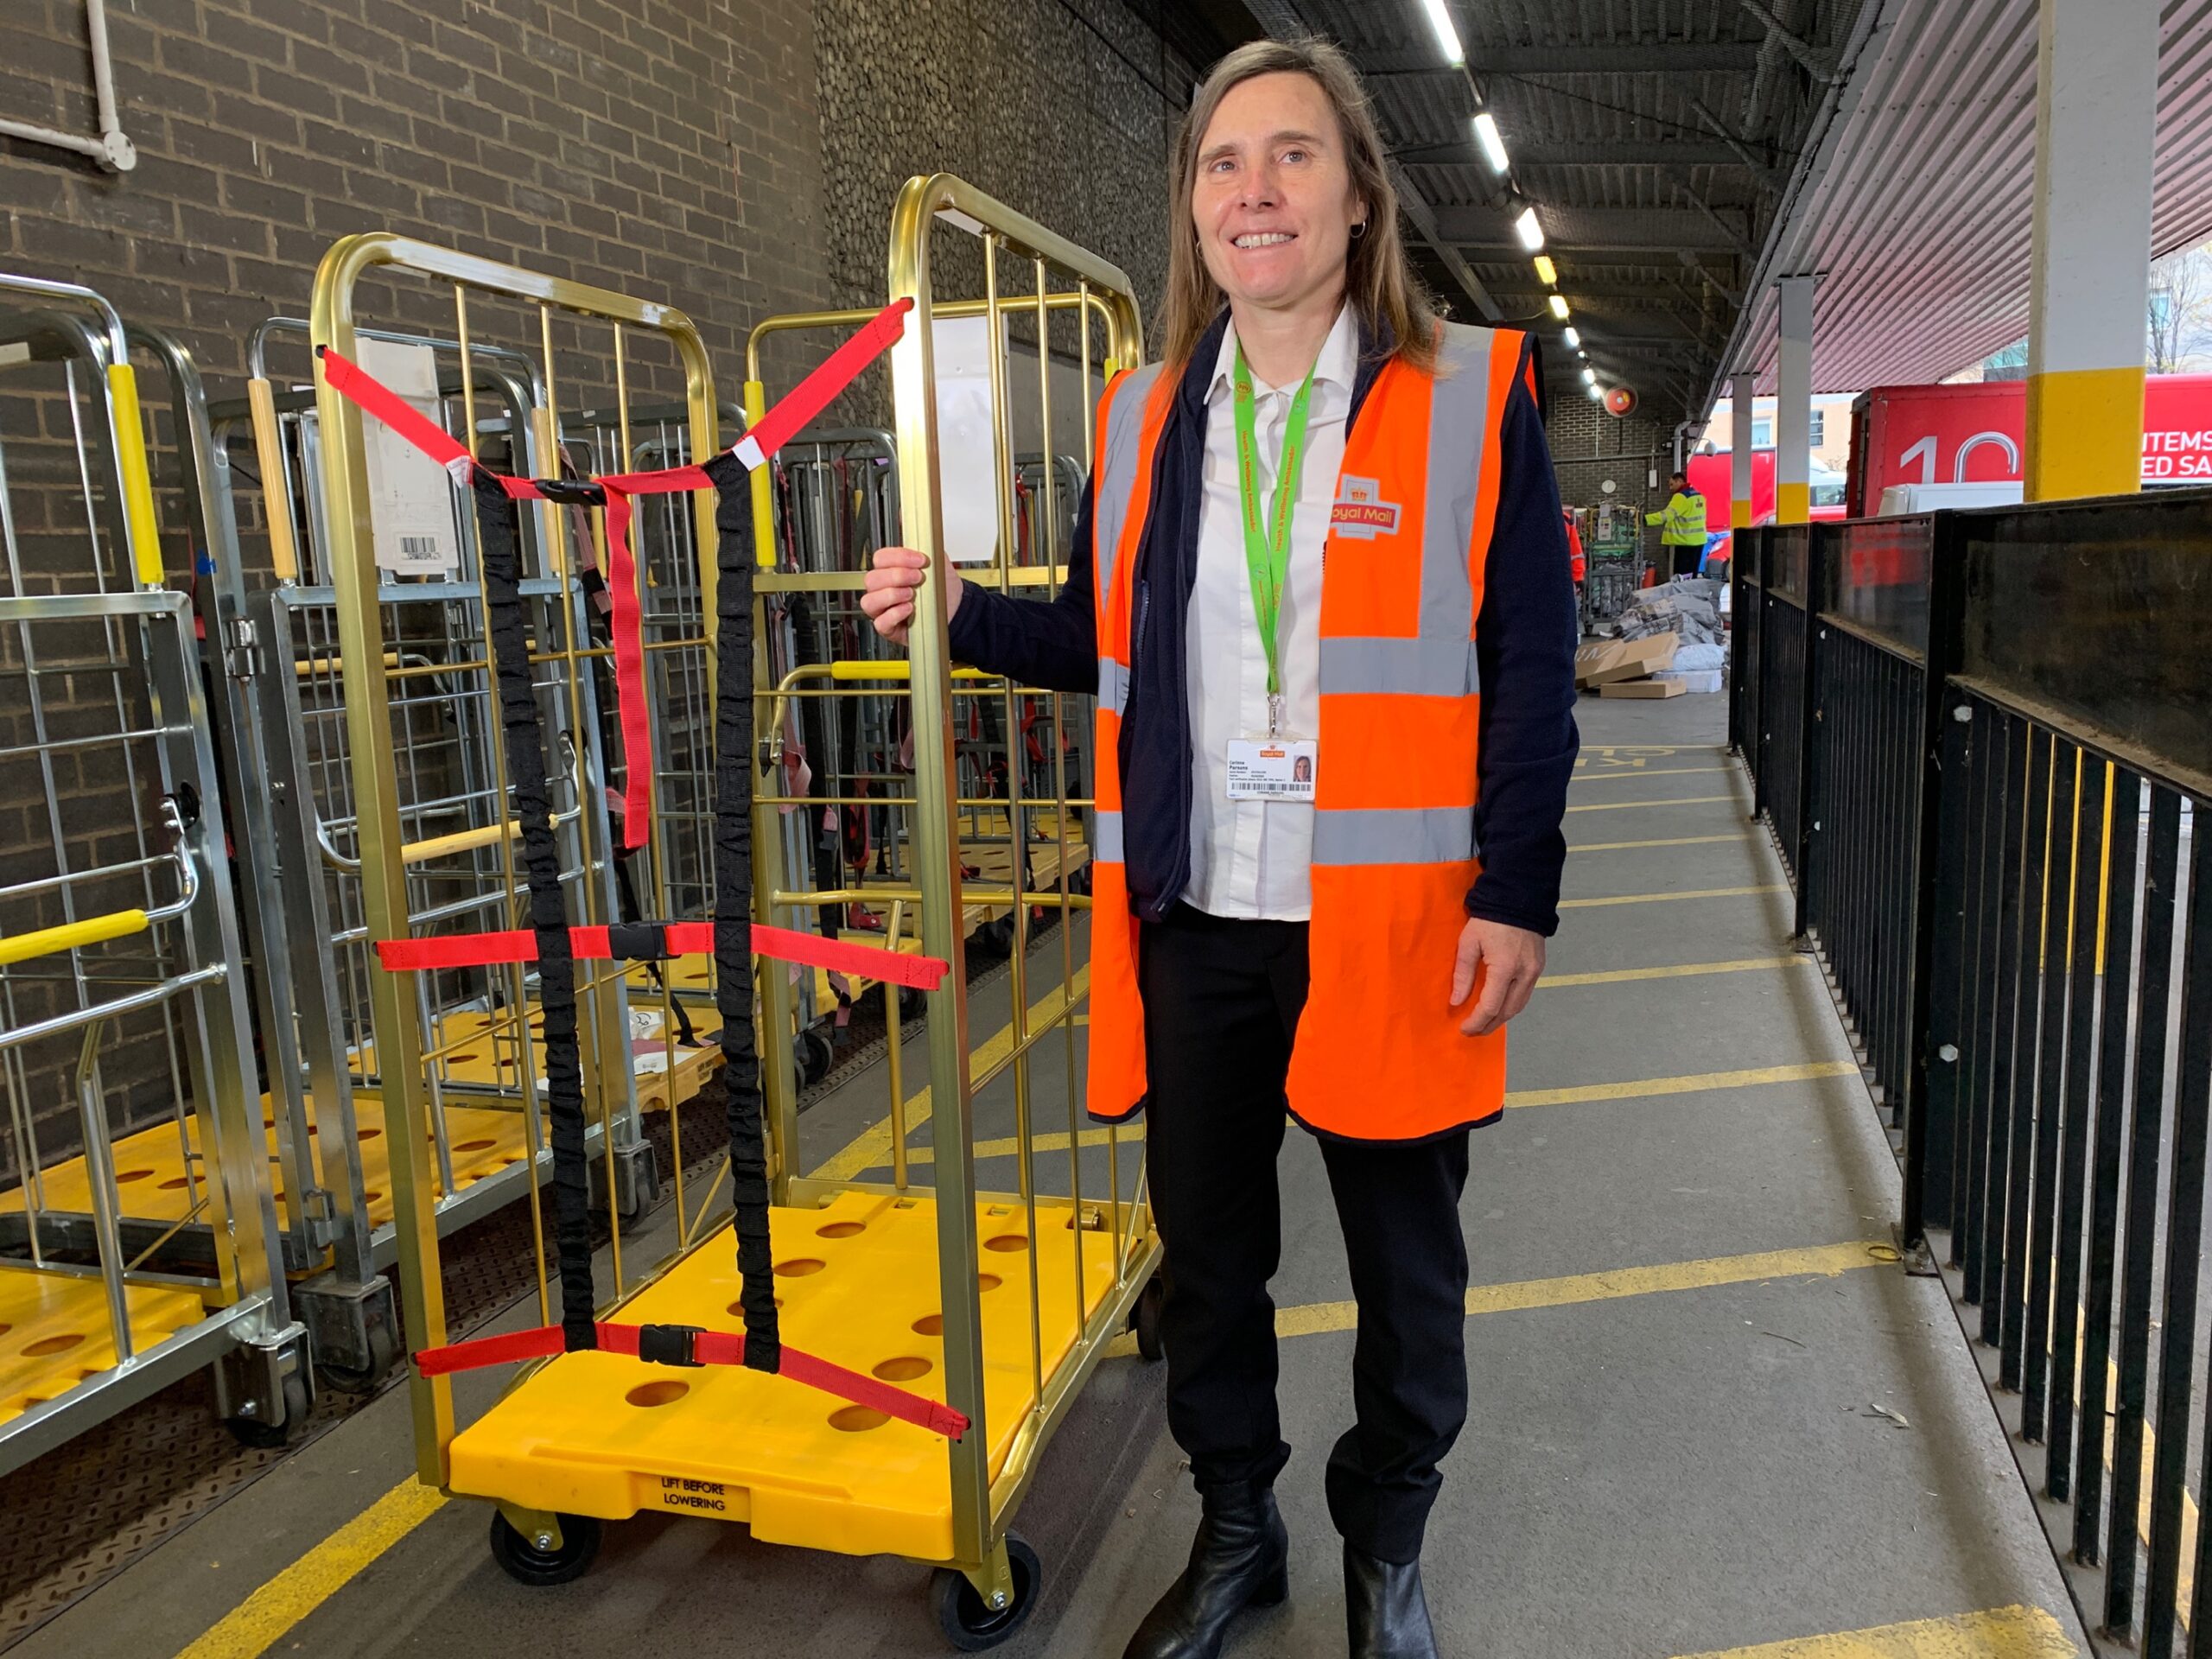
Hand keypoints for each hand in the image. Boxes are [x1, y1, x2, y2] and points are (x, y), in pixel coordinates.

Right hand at [860, 545, 963, 644]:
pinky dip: (894, 614)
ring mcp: (884, 609)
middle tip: (917, 578)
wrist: (957, 610)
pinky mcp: (890, 628)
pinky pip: (880, 623)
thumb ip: (923, 543)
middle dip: (897, 576)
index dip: (898, 558)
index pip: (880, 559)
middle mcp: (883, 589)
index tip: (919, 560)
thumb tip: (912, 524)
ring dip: (892, 595)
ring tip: (912, 594)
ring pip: (870, 601)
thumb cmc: (943, 588)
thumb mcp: (937, 561)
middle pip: (872, 579)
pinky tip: (909, 609)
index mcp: (891, 571)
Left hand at [1449, 917, 1544, 1035]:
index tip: (1463, 1029)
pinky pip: (1525, 994)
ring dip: (1501, 1018)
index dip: (1476, 1022)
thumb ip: (1463, 974)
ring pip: (1519, 1006)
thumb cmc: (1489, 919)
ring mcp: (1535, 972)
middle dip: (1489, 1025)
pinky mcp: (1538, 967)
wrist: (1519, 898)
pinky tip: (1499, 1007)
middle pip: (1507, 1012)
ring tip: (1484, 1023)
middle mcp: (1523, 974)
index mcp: (1504, 968)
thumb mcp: (1468, 943)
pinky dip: (1511, 1005)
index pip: (1490, 1006)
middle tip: (1472, 1031)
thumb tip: (1456, 1002)